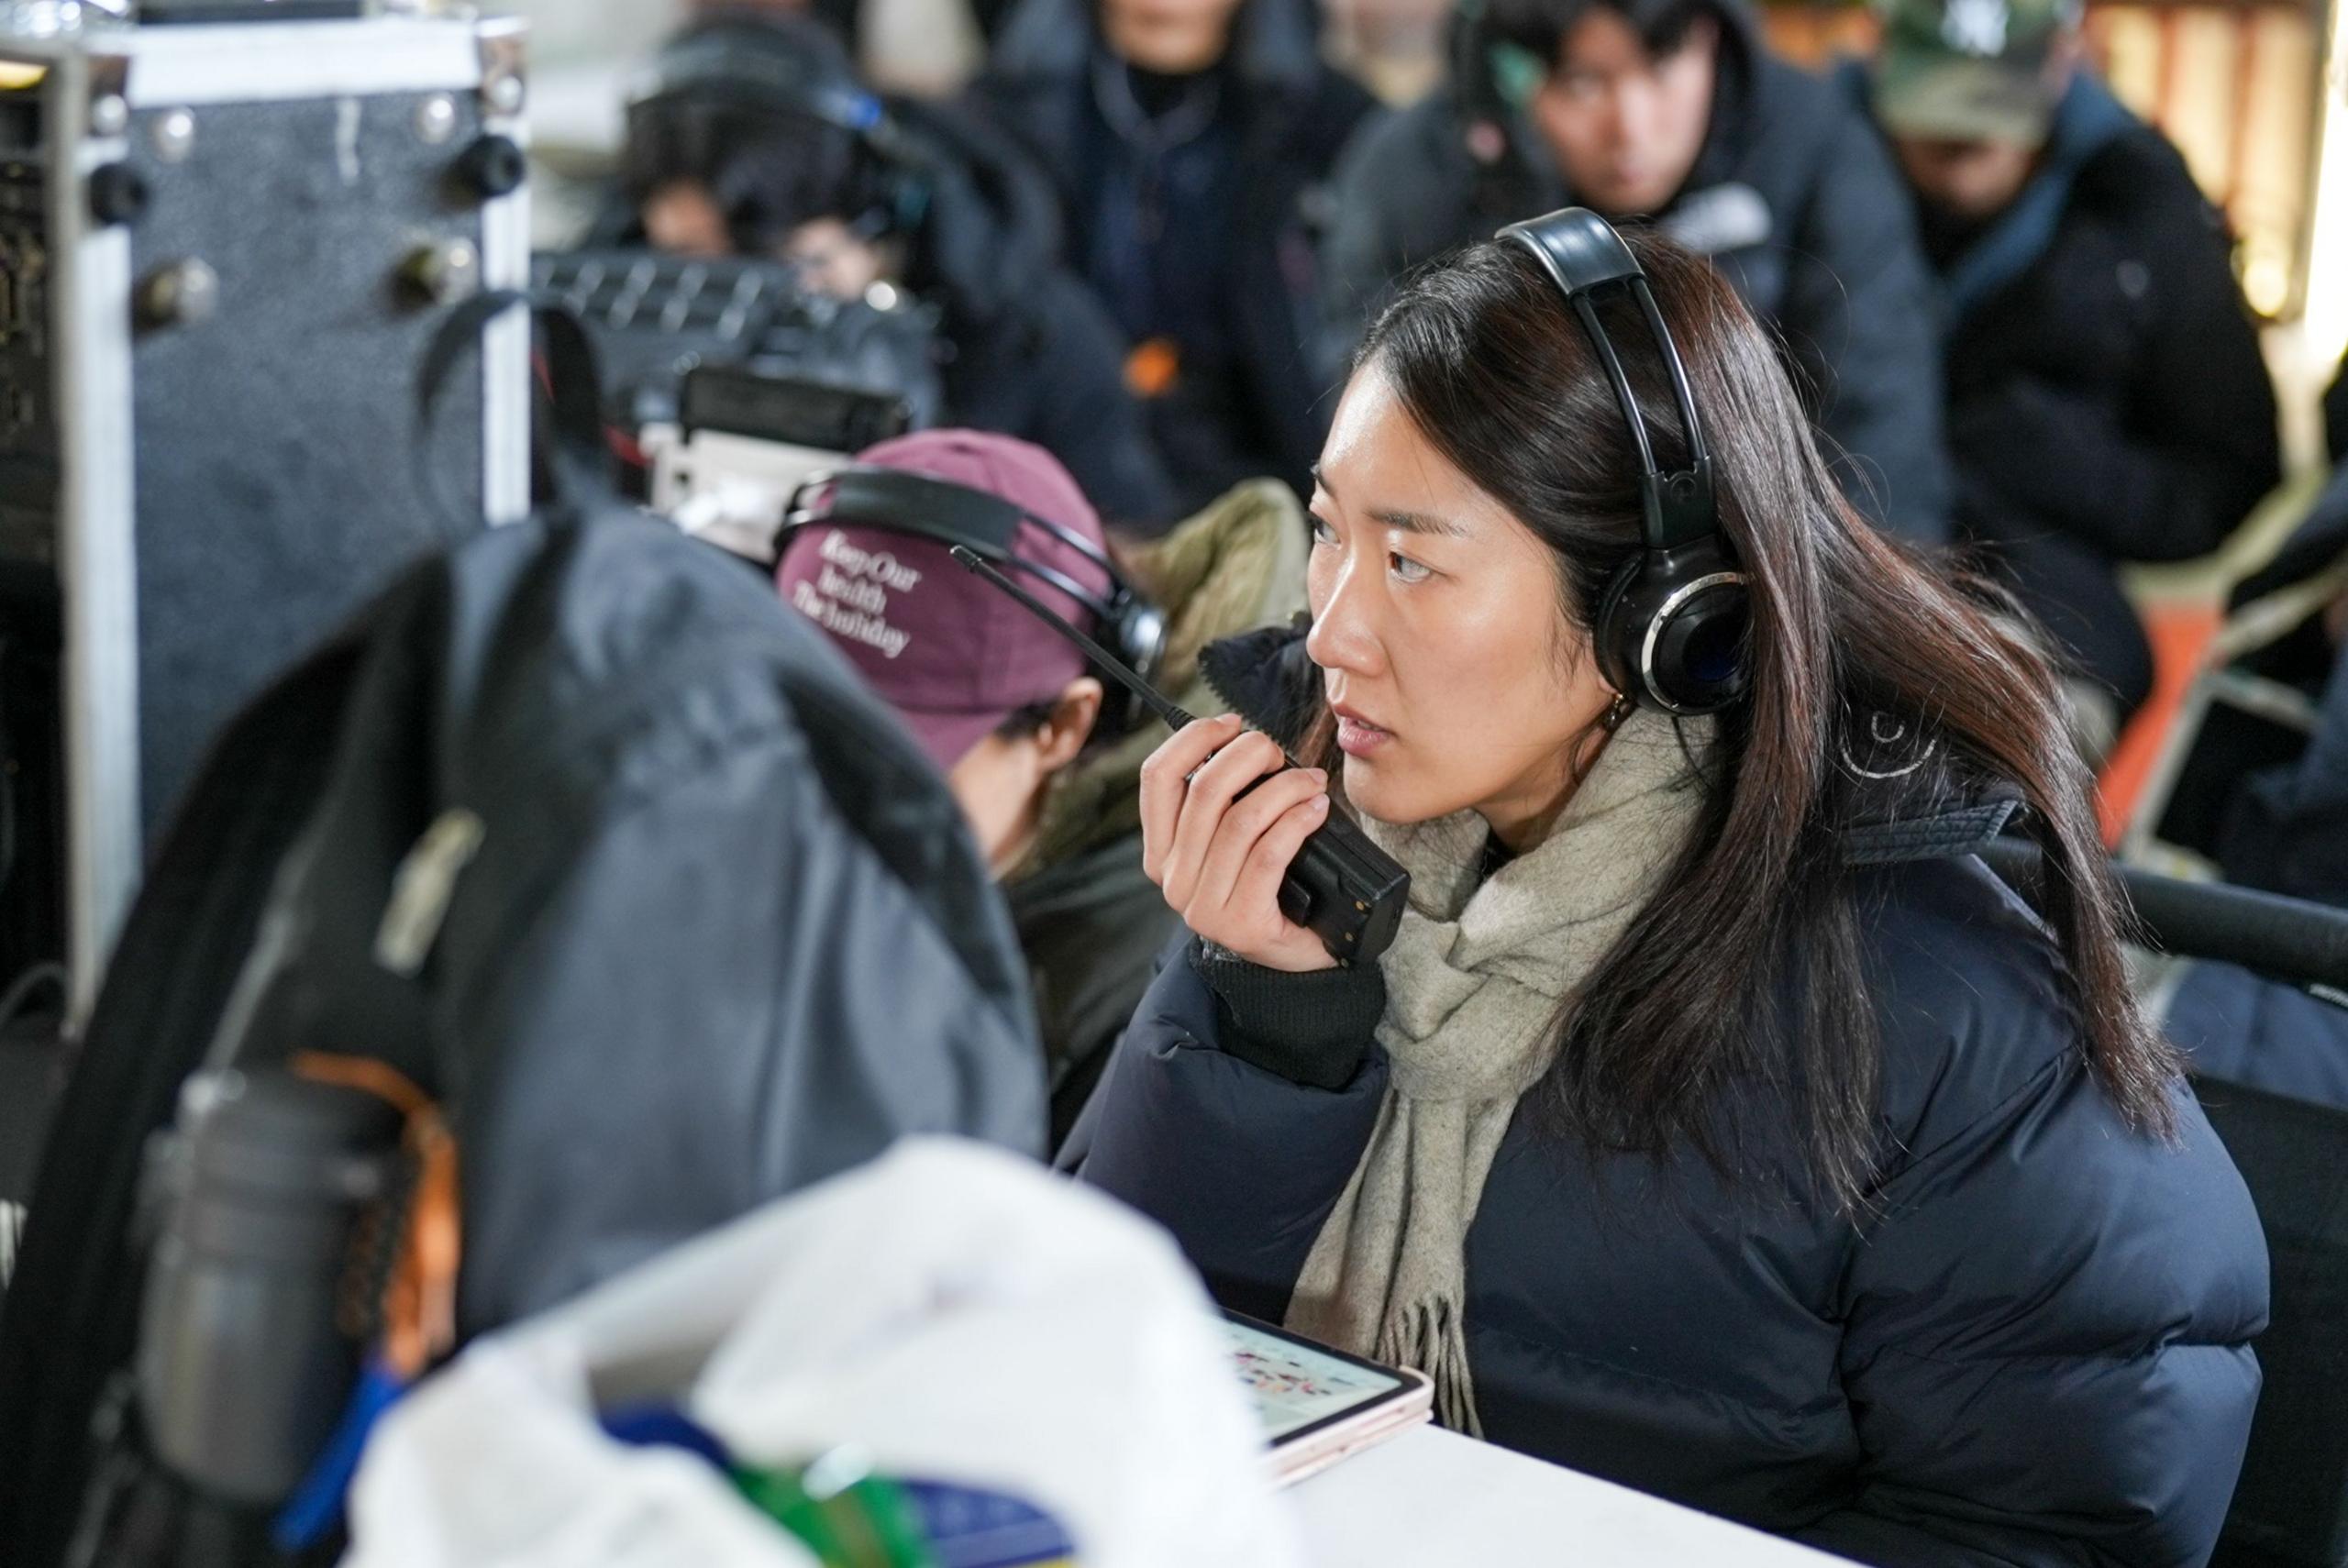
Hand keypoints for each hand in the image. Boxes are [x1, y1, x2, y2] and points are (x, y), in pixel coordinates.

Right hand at [1138, 713, 1337, 973]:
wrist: (1296, 956)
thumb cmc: (1270, 886)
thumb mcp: (1232, 840)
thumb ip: (1224, 799)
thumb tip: (1245, 741)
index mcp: (1160, 853)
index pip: (1156, 778)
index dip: (1192, 739)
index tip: (1230, 724)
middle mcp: (1173, 880)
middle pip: (1203, 790)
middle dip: (1247, 754)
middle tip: (1278, 751)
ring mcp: (1204, 906)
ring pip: (1240, 820)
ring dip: (1284, 787)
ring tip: (1311, 780)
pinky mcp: (1242, 923)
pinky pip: (1269, 854)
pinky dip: (1297, 821)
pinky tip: (1317, 809)